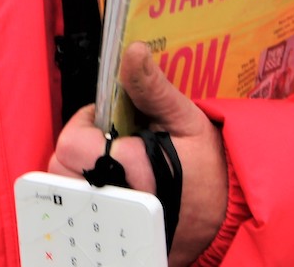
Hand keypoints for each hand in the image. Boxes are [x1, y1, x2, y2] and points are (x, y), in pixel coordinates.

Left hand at [48, 43, 228, 266]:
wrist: (232, 215)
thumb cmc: (209, 166)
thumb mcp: (185, 118)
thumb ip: (151, 87)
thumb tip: (133, 52)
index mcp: (131, 167)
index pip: (70, 145)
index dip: (83, 127)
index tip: (104, 123)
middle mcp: (118, 202)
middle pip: (61, 172)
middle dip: (78, 153)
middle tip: (109, 147)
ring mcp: (117, 227)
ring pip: (69, 196)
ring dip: (81, 178)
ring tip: (112, 169)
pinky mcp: (119, 242)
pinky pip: (86, 221)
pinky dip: (92, 204)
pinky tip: (114, 192)